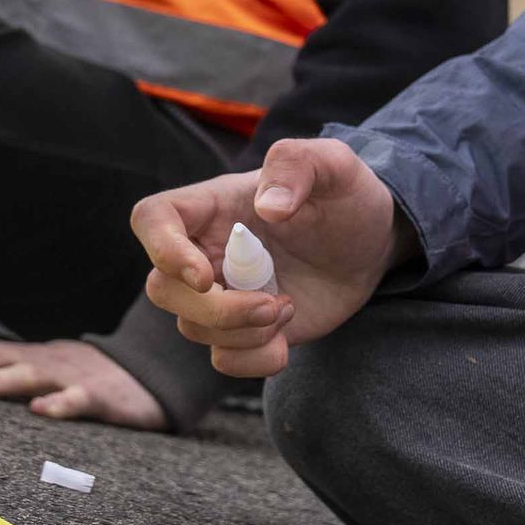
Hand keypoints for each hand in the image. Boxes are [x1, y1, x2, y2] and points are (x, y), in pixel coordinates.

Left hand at [0, 334, 167, 429]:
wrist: (154, 376)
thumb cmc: (89, 379)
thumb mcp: (42, 371)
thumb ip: (4, 371)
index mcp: (25, 358)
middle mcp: (40, 362)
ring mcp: (69, 378)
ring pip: (27, 377)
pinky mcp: (101, 397)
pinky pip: (79, 401)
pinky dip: (59, 406)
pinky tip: (40, 413)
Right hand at [131, 135, 402, 377]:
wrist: (372, 245)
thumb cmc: (344, 196)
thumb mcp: (334, 164)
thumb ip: (297, 165)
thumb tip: (269, 207)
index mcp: (213, 206)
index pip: (152, 219)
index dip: (163, 250)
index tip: (207, 276)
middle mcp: (205, 251)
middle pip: (162, 289)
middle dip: (216, 310)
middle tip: (272, 304)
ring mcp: (222, 294)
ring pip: (193, 329)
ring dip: (245, 332)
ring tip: (288, 306)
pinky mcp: (244, 330)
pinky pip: (224, 359)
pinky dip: (255, 358)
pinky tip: (287, 336)